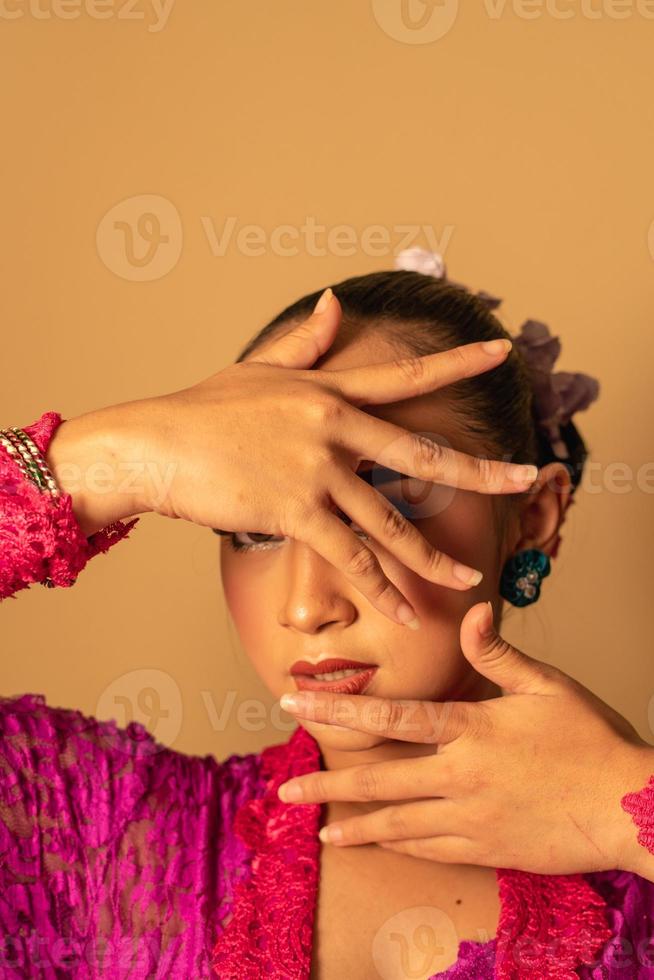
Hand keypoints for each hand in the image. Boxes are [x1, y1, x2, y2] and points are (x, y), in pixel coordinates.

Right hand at [48, 289, 537, 626]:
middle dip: (479, 471)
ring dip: (432, 557)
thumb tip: (336, 302)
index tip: (503, 352)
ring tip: (470, 581)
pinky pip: (348, 557)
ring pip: (389, 520)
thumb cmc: (203, 409)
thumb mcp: (259, 369)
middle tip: (527, 479)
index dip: (458, 362)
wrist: (156, 443)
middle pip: (419, 453)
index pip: (405, 376)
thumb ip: (306, 343)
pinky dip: (379, 588)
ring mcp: (316, 469)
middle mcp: (332, 426)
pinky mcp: (293, 510)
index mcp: (328, 390)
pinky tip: (404, 613)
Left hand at [277, 600, 653, 876]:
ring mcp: (472, 819)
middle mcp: (462, 776)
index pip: (391, 716)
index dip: (339, 708)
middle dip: (327, 784)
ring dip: (352, 824)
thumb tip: (473, 609)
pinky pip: (428, 850)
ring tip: (316, 827)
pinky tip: (374, 842)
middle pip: (380, 780)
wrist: (630, 807)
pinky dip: (395, 844)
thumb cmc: (591, 740)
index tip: (296, 702)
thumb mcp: (547, 686)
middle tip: (285, 792)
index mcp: (472, 729)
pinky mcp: (487, 849)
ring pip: (397, 823)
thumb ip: (499, 653)